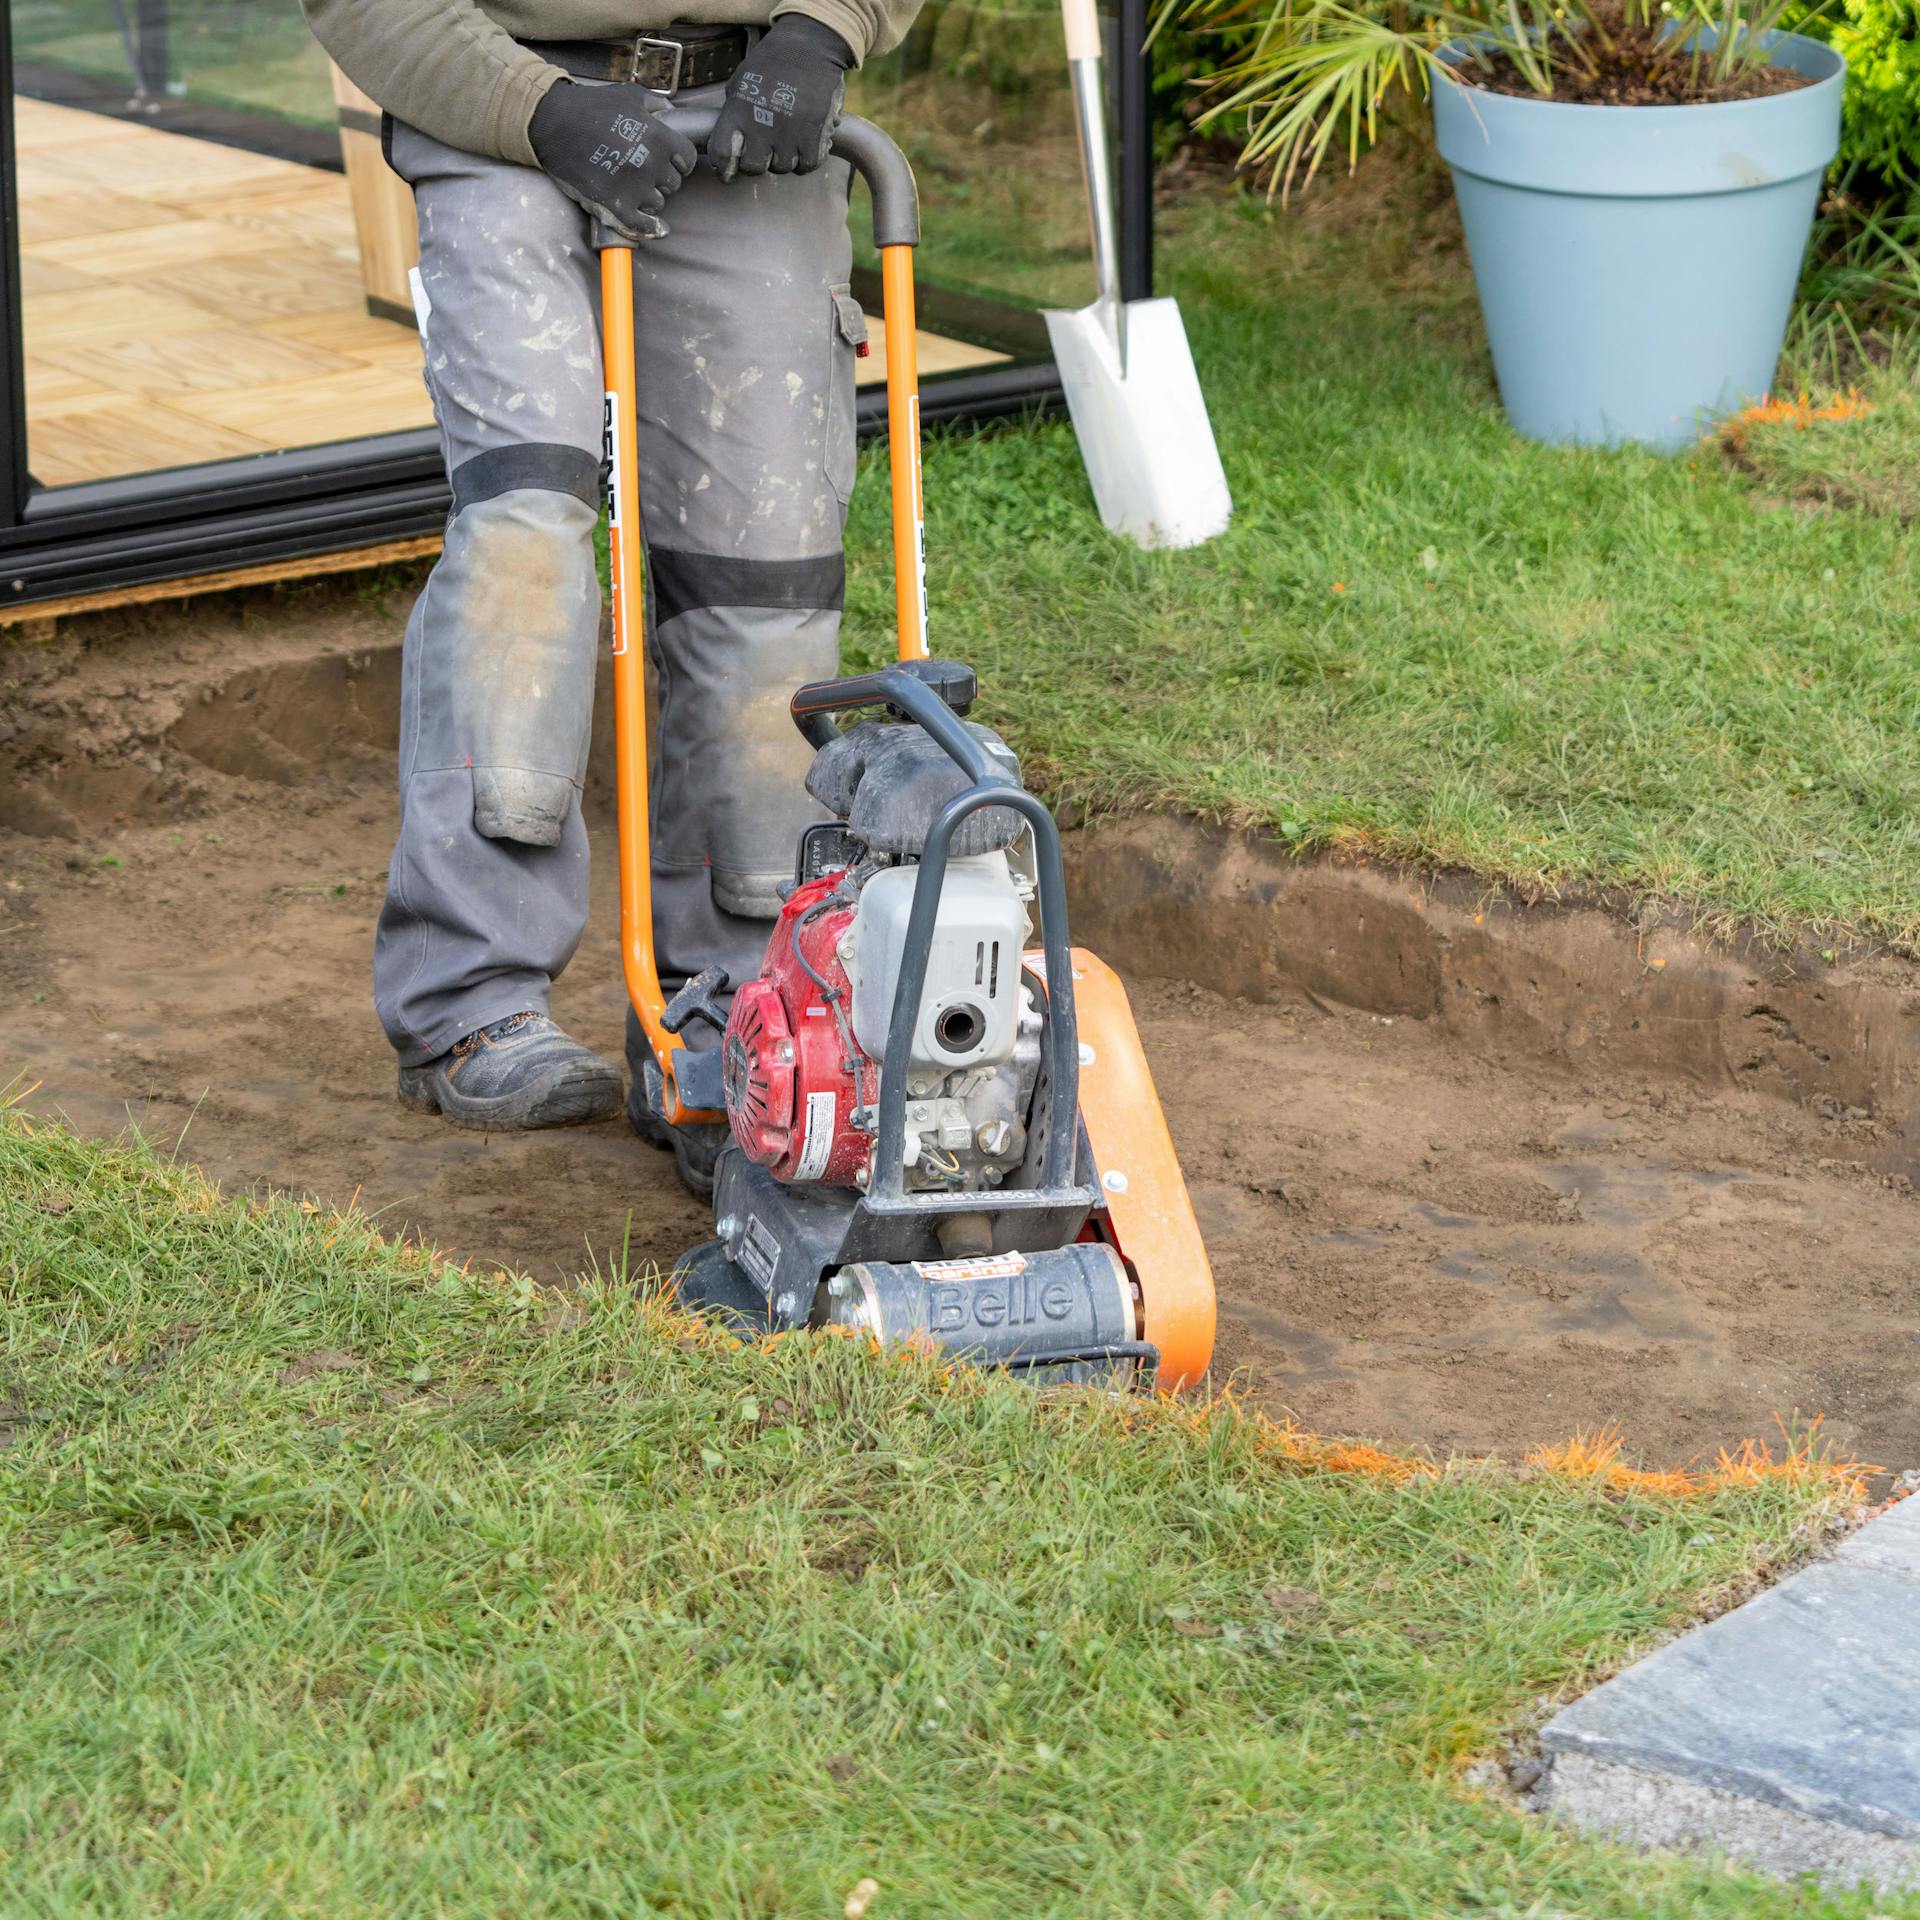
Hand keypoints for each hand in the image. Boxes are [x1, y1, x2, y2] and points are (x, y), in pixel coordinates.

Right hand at [528, 80, 697, 239]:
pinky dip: (651, 230)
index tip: (671, 162)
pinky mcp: (615, 205)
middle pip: (673, 184)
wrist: (553, 122)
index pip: (686, 160)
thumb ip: (657, 105)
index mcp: (658, 136)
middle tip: (642, 171)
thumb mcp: (629, 94)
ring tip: (631, 186)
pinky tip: (657, 229)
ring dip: (648, 198)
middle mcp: (650, 163)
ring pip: (657, 203)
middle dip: (661, 179)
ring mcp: (633, 187)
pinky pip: (643, 226)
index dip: (679, 162)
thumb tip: (674, 115)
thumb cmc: (591, 106)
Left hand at [710, 15, 853, 179]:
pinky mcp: (814, 135)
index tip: (728, 171)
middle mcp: (762, 125)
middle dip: (757, 162)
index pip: (722, 154)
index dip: (723, 167)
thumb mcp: (742, 81)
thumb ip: (734, 112)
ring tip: (787, 137)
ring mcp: (789, 132)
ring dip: (784, 157)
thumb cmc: (773, 62)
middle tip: (764, 149)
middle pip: (753, 168)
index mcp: (739, 110)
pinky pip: (807, 165)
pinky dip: (806, 158)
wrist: (809, 46)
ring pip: (782, 168)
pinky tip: (805, 141)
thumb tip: (729, 142)